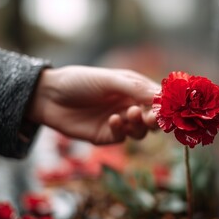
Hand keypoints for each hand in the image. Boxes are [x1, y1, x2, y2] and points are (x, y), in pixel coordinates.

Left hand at [27, 66, 159, 143]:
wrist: (49, 96)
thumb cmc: (80, 81)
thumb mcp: (110, 80)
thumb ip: (136, 89)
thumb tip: (163, 98)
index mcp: (134, 89)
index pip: (158, 99)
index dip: (166, 105)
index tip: (170, 109)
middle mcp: (129, 106)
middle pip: (154, 119)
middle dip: (157, 119)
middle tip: (152, 117)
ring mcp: (119, 122)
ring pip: (141, 131)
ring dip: (140, 124)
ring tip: (131, 114)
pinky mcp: (106, 136)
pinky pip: (122, 137)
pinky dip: (121, 129)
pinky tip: (112, 120)